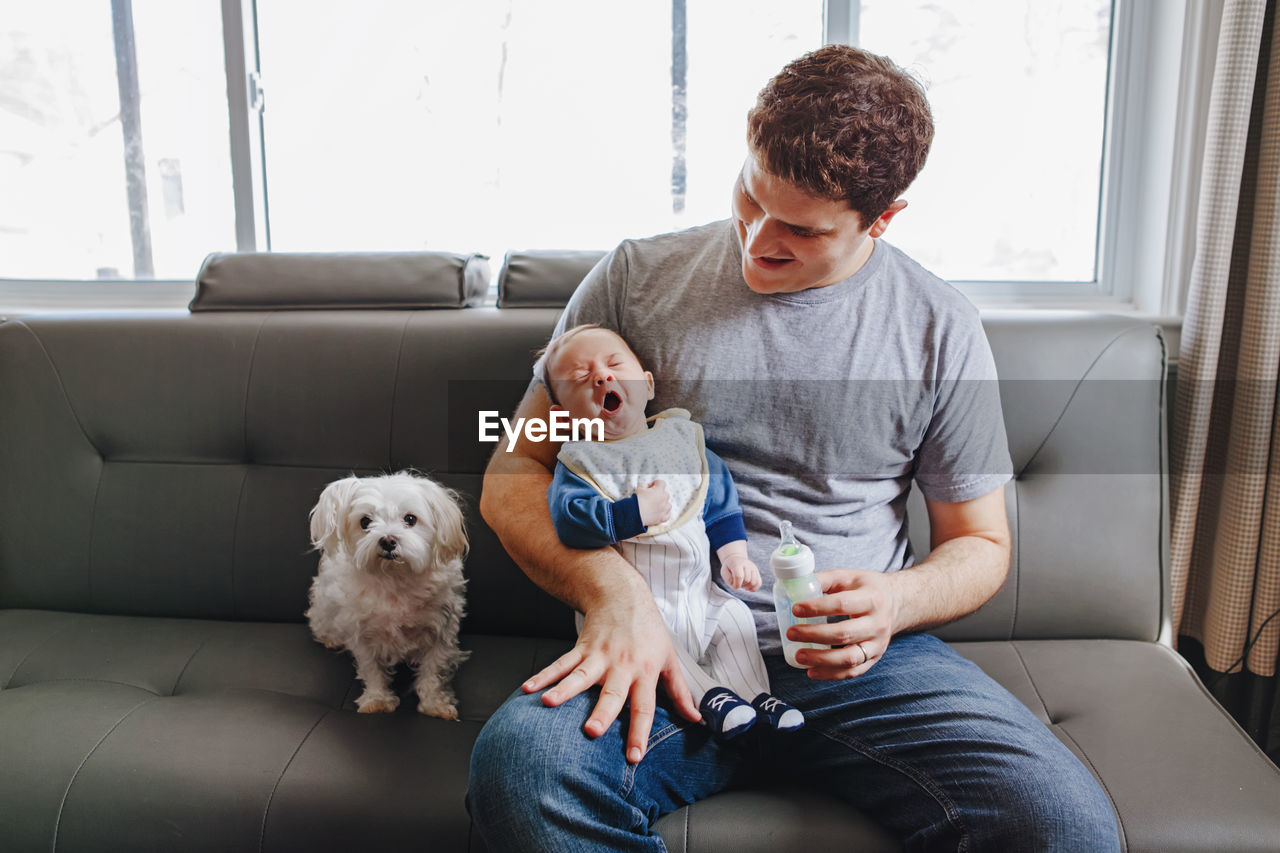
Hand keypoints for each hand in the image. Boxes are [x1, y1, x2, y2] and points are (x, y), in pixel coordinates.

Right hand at [521, 584, 700, 762]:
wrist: (623, 595)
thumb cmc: (648, 630)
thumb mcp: (670, 658)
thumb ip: (681, 691)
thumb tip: (696, 719)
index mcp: (645, 672)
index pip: (644, 707)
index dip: (640, 732)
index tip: (634, 757)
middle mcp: (621, 666)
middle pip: (611, 693)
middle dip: (601, 713)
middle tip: (591, 731)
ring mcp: (598, 656)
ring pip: (580, 676)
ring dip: (563, 690)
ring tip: (548, 703)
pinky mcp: (581, 648)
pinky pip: (560, 663)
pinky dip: (544, 675)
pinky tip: (529, 688)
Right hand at [634, 480, 670, 525]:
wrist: (634, 514)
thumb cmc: (636, 501)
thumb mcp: (639, 488)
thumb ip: (644, 485)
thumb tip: (646, 485)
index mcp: (659, 491)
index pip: (662, 483)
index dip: (656, 483)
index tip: (652, 485)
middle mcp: (663, 500)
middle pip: (666, 493)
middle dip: (659, 493)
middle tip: (651, 495)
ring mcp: (664, 509)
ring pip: (668, 504)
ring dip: (663, 503)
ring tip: (656, 504)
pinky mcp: (662, 518)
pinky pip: (668, 515)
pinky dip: (665, 513)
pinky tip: (661, 512)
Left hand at [716, 542, 760, 590]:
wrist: (736, 559)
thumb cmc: (729, 567)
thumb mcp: (724, 571)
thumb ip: (728, 579)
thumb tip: (736, 585)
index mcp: (737, 563)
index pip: (739, 576)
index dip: (736, 584)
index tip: (733, 586)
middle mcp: (747, 564)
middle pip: (747, 580)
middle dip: (741, 585)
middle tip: (737, 583)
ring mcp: (753, 568)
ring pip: (754, 582)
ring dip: (747, 586)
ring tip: (742, 584)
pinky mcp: (757, 572)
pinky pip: (759, 583)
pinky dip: (754, 588)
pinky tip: (747, 586)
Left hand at [786, 569, 899, 679]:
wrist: (897, 603)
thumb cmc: (868, 589)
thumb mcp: (849, 577)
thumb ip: (825, 579)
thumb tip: (796, 585)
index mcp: (871, 599)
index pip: (842, 604)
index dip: (817, 608)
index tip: (796, 609)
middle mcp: (877, 624)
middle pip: (844, 633)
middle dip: (814, 635)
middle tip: (791, 633)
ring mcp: (877, 644)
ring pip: (850, 657)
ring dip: (822, 659)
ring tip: (799, 656)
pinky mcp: (874, 658)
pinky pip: (853, 671)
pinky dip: (832, 674)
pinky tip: (812, 671)